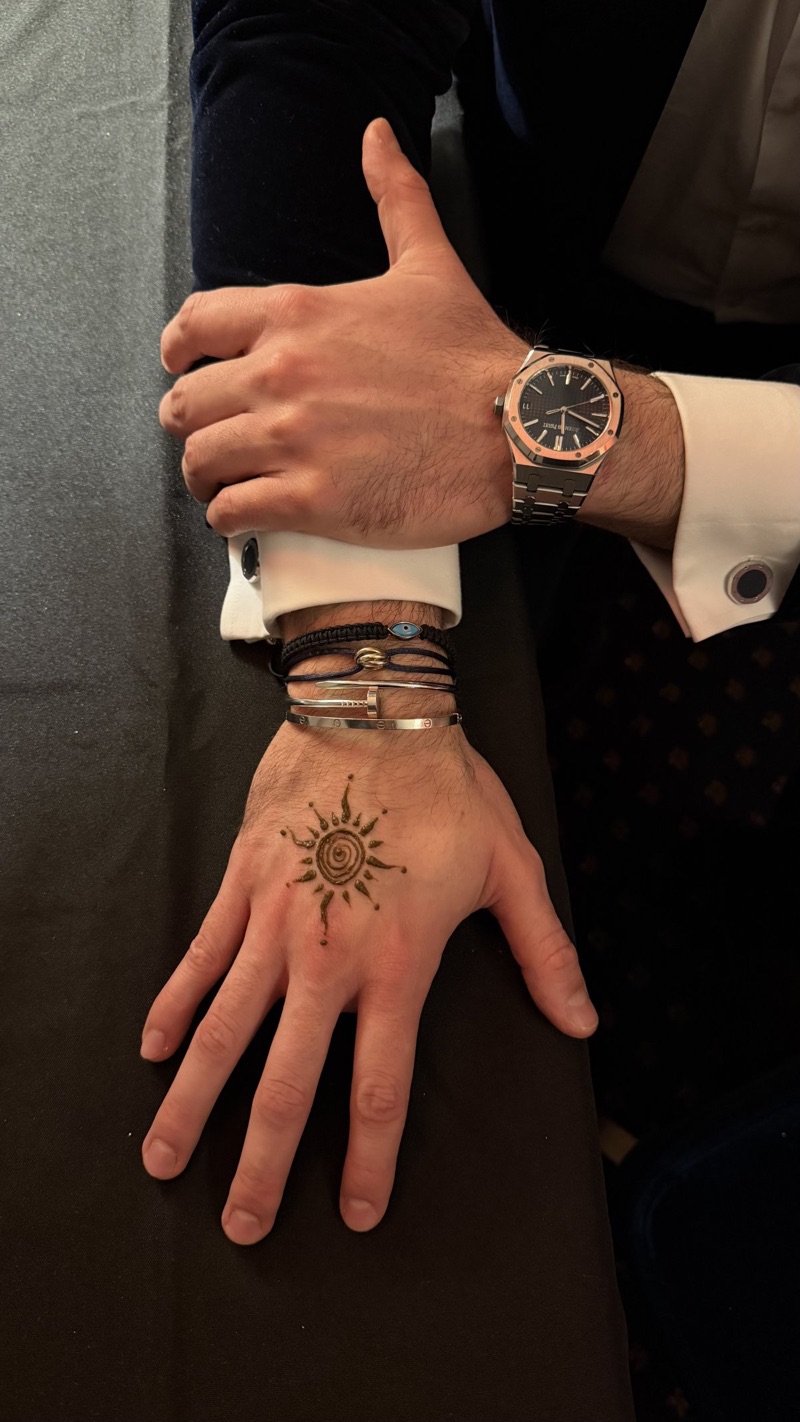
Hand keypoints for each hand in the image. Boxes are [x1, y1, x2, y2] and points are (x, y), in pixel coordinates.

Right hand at [139, 722, 597, 1243]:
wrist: (375, 712)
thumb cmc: (449, 791)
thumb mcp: (513, 868)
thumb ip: (544, 953)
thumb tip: (582, 1022)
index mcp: (398, 963)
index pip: (380, 1085)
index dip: (371, 1158)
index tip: (357, 1215)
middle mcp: (329, 959)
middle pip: (289, 1081)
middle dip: (264, 1161)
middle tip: (243, 1226)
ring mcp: (275, 924)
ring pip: (224, 1030)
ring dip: (194, 1101)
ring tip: (163, 1159)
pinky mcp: (241, 886)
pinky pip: (200, 958)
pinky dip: (174, 1006)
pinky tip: (151, 1050)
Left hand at [158, 118, 527, 547]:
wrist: (517, 429)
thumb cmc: (471, 354)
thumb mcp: (428, 263)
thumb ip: (394, 198)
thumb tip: (376, 137)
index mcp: (296, 315)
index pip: (193, 326)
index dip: (177, 353)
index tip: (183, 370)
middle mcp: (282, 375)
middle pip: (185, 403)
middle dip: (191, 424)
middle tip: (213, 438)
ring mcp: (294, 441)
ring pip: (200, 462)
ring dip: (205, 475)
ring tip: (224, 484)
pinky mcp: (313, 501)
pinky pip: (233, 512)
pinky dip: (228, 517)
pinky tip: (243, 516)